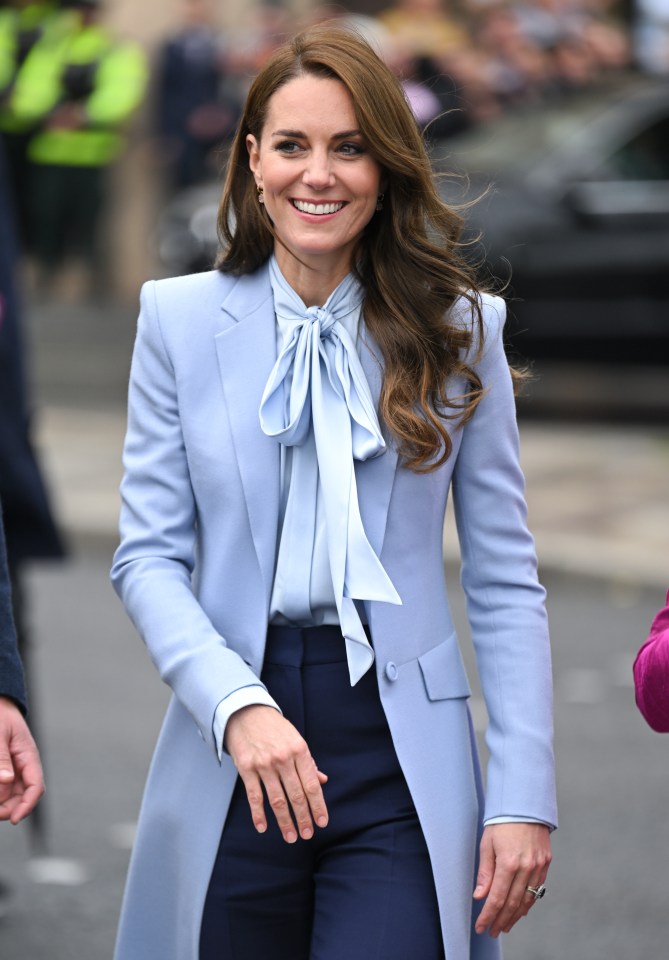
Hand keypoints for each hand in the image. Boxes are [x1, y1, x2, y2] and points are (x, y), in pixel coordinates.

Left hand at [0, 697, 44, 823]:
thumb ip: (2, 758)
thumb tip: (7, 781)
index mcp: (28, 756)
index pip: (36, 787)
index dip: (27, 805)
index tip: (14, 818)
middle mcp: (23, 766)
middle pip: (23, 796)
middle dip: (10, 808)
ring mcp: (13, 769)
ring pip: (11, 795)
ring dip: (2, 802)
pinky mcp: (3, 770)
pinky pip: (3, 788)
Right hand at [224, 704, 327, 843]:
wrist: (246, 713)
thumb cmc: (275, 728)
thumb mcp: (296, 740)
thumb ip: (308, 762)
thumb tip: (322, 781)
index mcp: (299, 750)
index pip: (311, 785)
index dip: (318, 806)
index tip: (322, 822)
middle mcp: (283, 759)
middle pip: (296, 795)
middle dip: (303, 818)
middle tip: (307, 834)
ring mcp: (264, 764)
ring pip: (277, 800)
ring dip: (285, 821)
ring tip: (291, 837)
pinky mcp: (246, 768)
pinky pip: (254, 796)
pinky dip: (258, 814)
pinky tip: (263, 827)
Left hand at [473, 822, 551, 937]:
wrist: (525, 803)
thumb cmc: (502, 821)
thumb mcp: (487, 843)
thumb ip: (485, 872)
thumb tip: (480, 896)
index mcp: (508, 863)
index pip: (496, 898)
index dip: (488, 916)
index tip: (482, 927)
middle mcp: (526, 867)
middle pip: (513, 903)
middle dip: (501, 920)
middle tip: (493, 931)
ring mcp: (538, 866)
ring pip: (527, 899)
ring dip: (515, 915)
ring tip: (505, 925)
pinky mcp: (546, 863)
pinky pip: (537, 889)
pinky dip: (528, 902)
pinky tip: (520, 909)